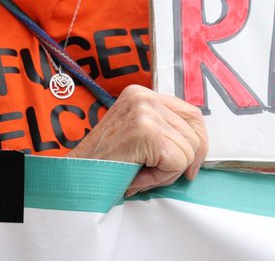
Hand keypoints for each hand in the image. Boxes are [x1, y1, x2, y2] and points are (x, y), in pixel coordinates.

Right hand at [70, 85, 208, 195]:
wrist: (74, 179)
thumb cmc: (105, 165)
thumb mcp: (137, 137)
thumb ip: (163, 131)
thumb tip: (200, 146)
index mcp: (142, 94)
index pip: (192, 113)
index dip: (197, 142)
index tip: (189, 166)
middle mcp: (145, 96)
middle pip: (195, 131)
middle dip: (183, 160)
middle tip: (157, 175)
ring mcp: (146, 111)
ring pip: (188, 149)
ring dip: (168, 171)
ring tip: (140, 173)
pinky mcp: (146, 130)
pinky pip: (178, 161)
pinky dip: (161, 177)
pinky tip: (138, 177)